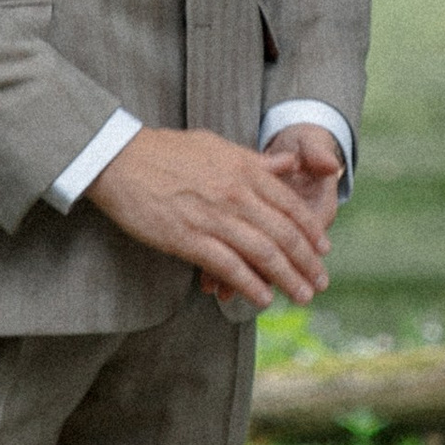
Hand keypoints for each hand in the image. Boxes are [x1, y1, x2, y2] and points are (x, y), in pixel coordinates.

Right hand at [92, 126, 334, 310]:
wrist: (120, 158)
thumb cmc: (166, 151)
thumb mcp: (218, 146)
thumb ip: (255, 161)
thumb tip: (288, 164)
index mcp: (245, 170)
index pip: (291, 206)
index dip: (312, 232)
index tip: (324, 250)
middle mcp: (236, 194)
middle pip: (284, 234)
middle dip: (308, 262)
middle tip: (320, 282)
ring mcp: (213, 218)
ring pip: (263, 254)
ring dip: (287, 279)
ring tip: (302, 296)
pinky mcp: (188, 239)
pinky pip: (229, 267)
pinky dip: (250, 285)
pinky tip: (263, 298)